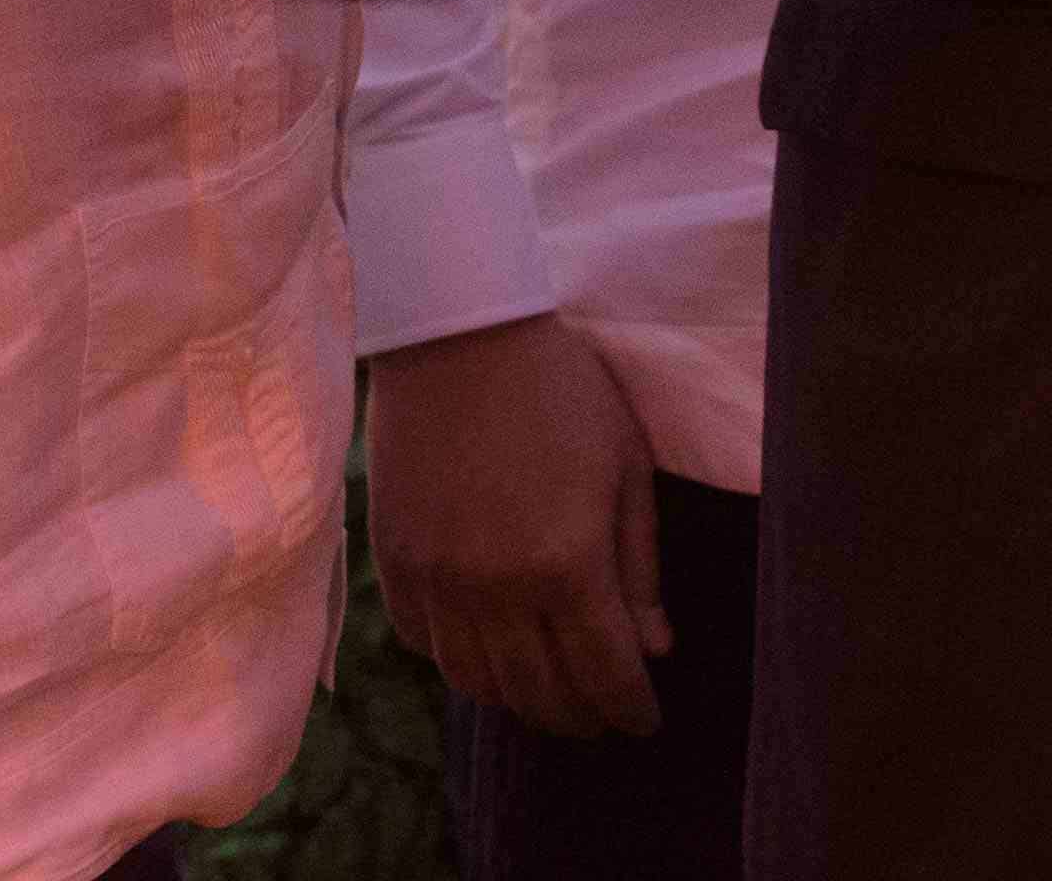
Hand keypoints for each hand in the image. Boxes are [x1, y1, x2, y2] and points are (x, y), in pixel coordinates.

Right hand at [367, 313, 665, 737]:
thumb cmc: (561, 390)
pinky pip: (424, 643)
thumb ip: (639, 567)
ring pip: (478, 683)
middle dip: (580, 718)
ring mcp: (439, 577)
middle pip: (541, 695)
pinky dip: (459, 659)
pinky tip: (485, 645)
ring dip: (519, 699)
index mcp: (567, 562)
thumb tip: (655, 650)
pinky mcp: (396, 559)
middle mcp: (498, 586)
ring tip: (545, 689)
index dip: (631, 712)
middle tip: (600, 714)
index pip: (606, 677)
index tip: (644, 721)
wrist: (458, 331)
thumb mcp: (625, 467)